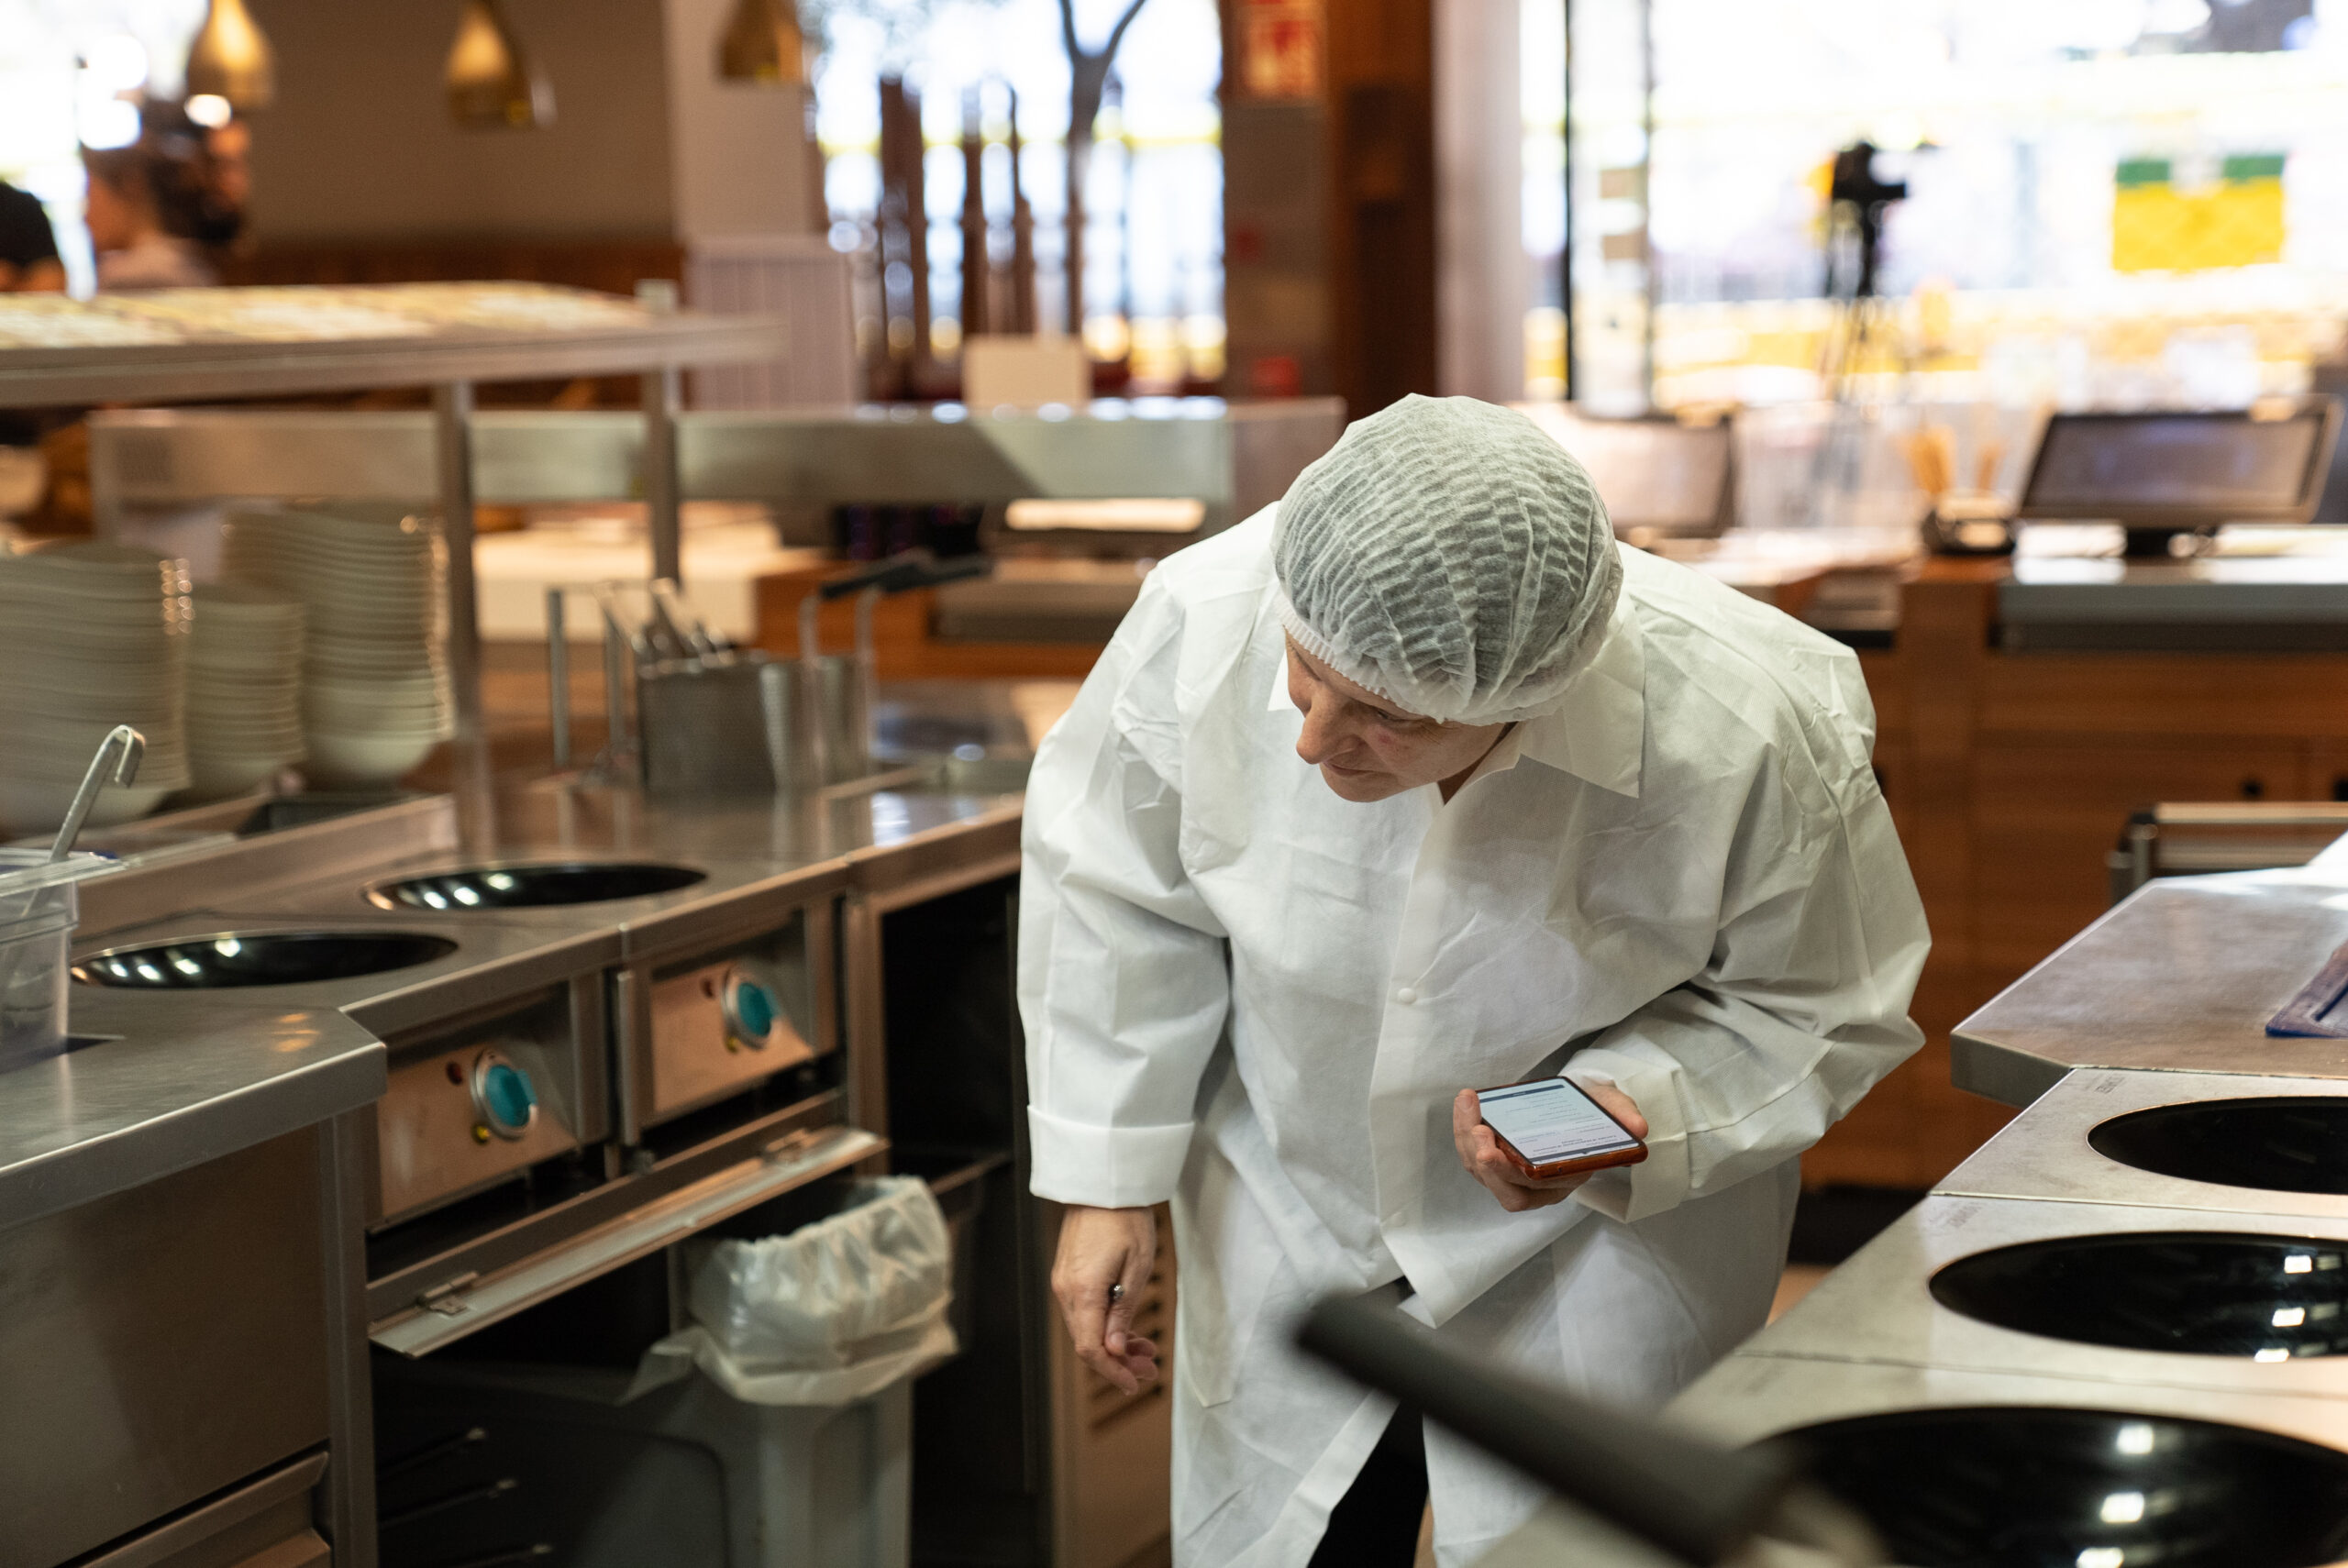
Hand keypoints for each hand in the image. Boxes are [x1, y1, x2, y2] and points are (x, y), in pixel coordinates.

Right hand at [1050, 1204, 1161, 1393]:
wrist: (1103, 1183)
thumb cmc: (1125, 1218)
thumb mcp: (1136, 1266)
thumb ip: (1123, 1311)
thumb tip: (1115, 1350)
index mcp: (1082, 1291)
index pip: (1090, 1348)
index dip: (1112, 1371)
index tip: (1134, 1383)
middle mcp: (1065, 1290)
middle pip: (1086, 1342)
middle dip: (1119, 1362)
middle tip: (1150, 1369)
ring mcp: (1063, 1282)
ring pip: (1085, 1328)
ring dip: (1114, 1345)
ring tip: (1146, 1351)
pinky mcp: (1068, 1275)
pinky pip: (1083, 1312)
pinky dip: (1105, 1326)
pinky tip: (1128, 1330)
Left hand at [1452, 1083, 1647, 1212]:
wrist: (1580, 1103)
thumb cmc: (1594, 1111)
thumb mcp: (1612, 1107)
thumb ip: (1623, 1115)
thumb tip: (1638, 1128)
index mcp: (1566, 1178)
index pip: (1536, 1189)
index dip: (1511, 1173)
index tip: (1494, 1147)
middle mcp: (1538, 1185)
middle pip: (1506, 1189)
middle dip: (1487, 1164)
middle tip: (1479, 1131)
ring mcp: (1514, 1173)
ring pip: (1482, 1172)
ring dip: (1467, 1143)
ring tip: (1469, 1109)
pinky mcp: (1497, 1157)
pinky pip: (1473, 1153)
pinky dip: (1464, 1130)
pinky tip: (1467, 1102)